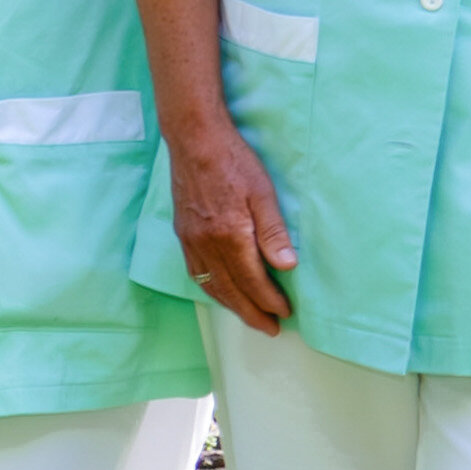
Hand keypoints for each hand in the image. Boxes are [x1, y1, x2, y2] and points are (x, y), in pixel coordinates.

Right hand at [168, 122, 299, 337]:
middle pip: (231, 290)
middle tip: (270, 329)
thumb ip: (274, 231)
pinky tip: (221, 292)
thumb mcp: (263, 192)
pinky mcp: (183, 233)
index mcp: (229, 236)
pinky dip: (211, 289)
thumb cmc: (234, 161)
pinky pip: (196, 272)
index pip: (252, 281)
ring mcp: (191, 240)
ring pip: (211, 285)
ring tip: (248, 317)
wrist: (195, 140)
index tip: (285, 313)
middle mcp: (206, 244)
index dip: (270, 300)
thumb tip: (287, 266)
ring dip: (231, 306)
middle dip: (251, 313)